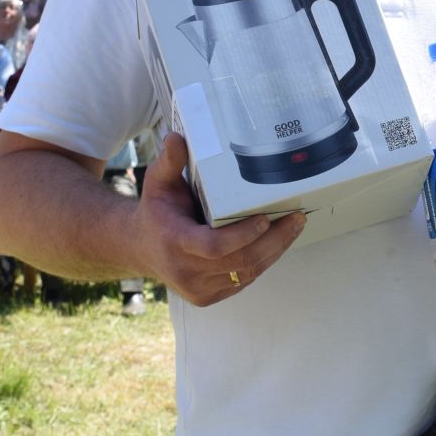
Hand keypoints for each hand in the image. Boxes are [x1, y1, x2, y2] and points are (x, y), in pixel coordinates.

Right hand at [133, 132, 304, 306]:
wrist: (140, 247)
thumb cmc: (156, 211)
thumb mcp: (158, 182)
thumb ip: (170, 161)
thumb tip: (177, 138)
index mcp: (174, 242)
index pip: (214, 246)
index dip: (243, 235)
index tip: (265, 218)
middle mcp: (184, 270)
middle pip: (239, 262)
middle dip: (273, 241)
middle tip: (296, 218)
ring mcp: (197, 288)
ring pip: (245, 274)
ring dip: (274, 251)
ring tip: (294, 227)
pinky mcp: (207, 297)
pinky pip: (242, 281)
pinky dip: (262, 262)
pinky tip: (276, 243)